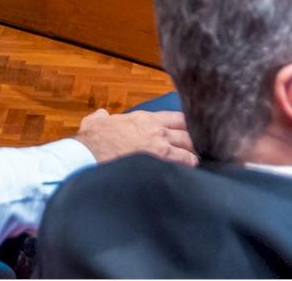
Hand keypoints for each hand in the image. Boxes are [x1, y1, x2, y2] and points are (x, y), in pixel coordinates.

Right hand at [73, 108, 196, 166]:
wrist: (90, 153)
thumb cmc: (93, 139)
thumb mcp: (96, 121)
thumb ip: (102, 117)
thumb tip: (101, 115)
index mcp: (145, 118)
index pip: (177, 117)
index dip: (188, 125)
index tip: (194, 131)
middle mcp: (157, 130)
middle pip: (188, 133)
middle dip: (196, 142)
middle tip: (201, 150)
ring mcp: (160, 147)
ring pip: (189, 150)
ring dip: (194, 157)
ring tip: (196, 165)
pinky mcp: (159, 162)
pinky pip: (182, 164)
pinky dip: (188, 169)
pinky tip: (190, 175)